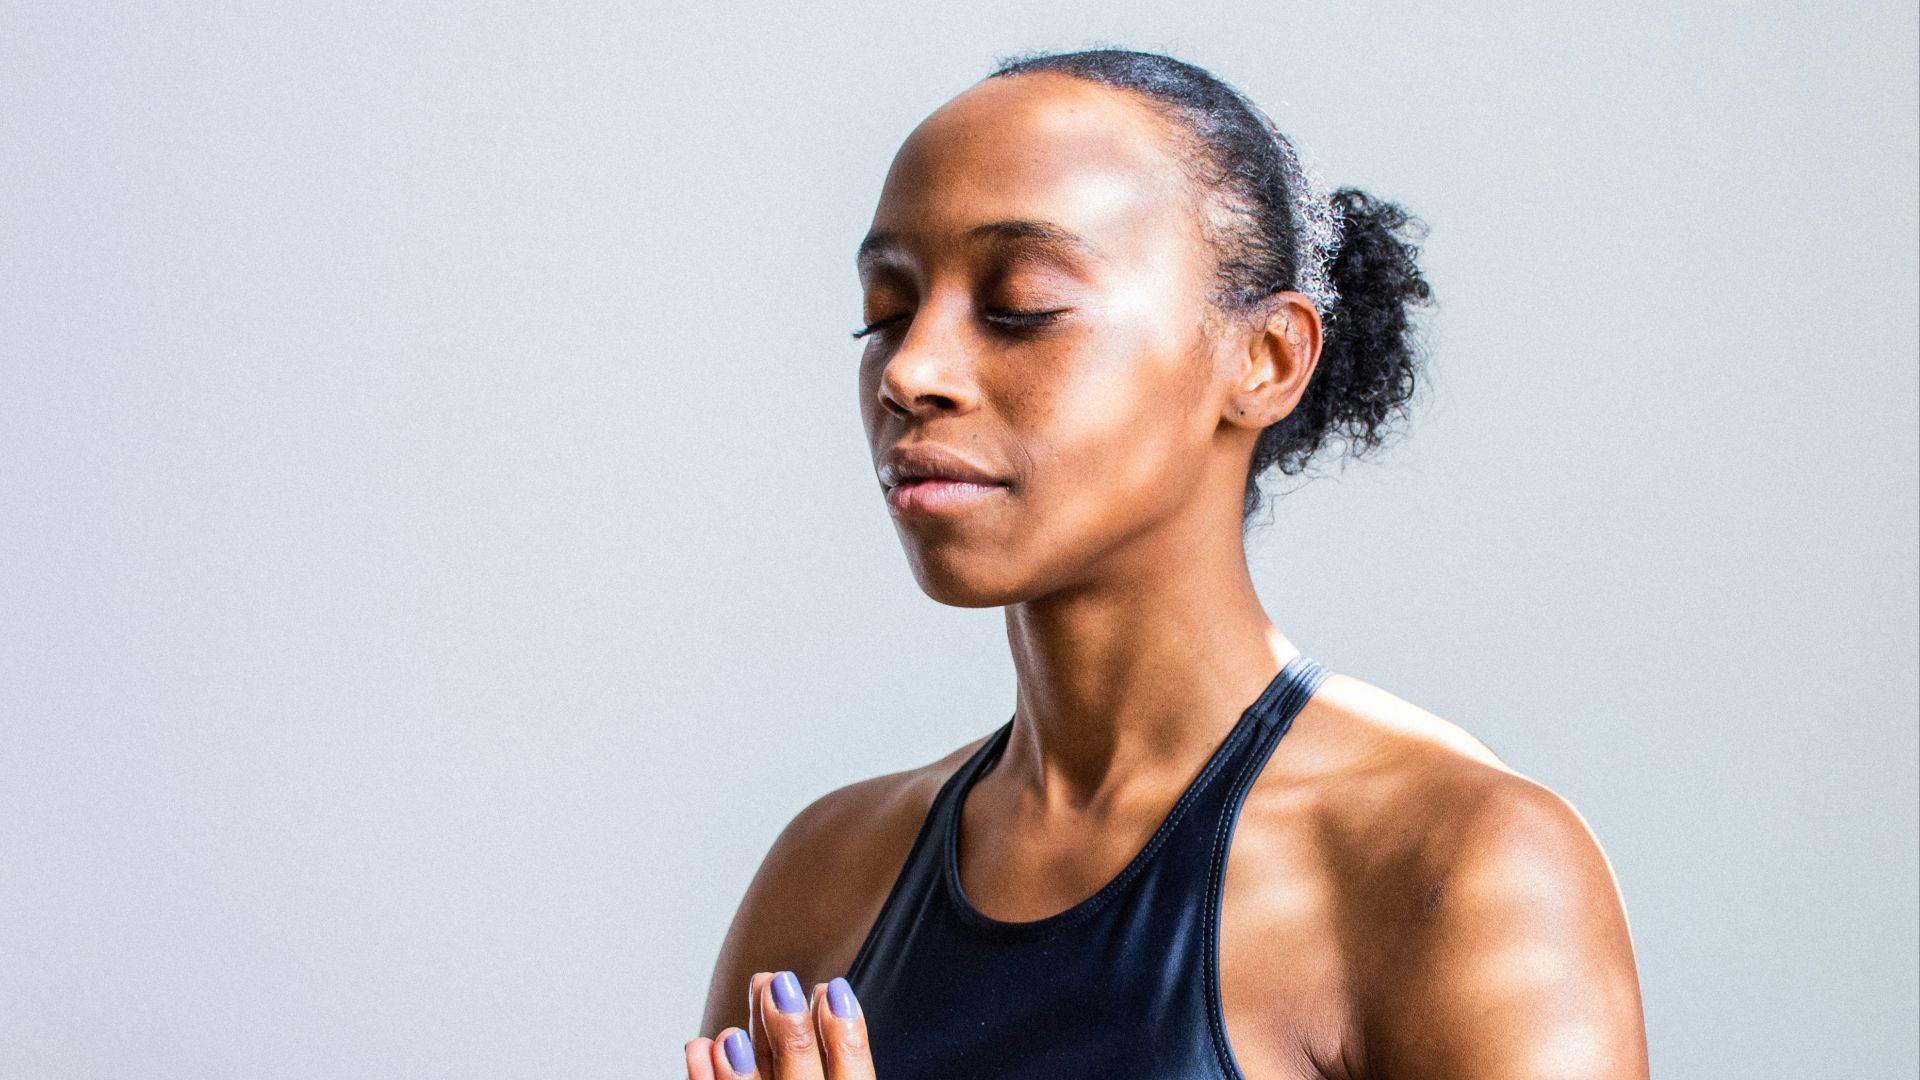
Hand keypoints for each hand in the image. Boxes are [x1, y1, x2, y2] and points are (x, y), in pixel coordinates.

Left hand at [684, 969, 874, 1079]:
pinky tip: (700, 1045)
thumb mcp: (841, 1071)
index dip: (847, 1037)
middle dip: (792, 1035)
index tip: (831, 988)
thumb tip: (831, 992)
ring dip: (744, 1064)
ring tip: (734, 1026)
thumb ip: (841, 1053)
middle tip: (780, 983)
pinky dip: (704, 1079)